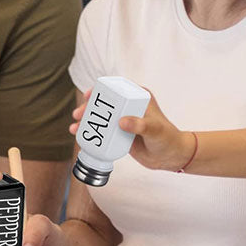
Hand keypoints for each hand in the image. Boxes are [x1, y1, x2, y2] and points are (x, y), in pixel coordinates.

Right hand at [70, 91, 192, 171]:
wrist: (171, 157)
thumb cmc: (167, 138)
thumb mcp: (154, 130)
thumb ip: (140, 125)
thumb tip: (121, 122)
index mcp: (138, 97)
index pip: (116, 88)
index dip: (100, 90)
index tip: (89, 95)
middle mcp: (129, 106)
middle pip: (104, 103)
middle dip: (88, 108)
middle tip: (78, 115)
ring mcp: (123, 120)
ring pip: (100, 117)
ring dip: (86, 121)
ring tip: (74, 128)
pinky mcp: (120, 134)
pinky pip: (102, 131)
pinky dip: (91, 133)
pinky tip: (80, 137)